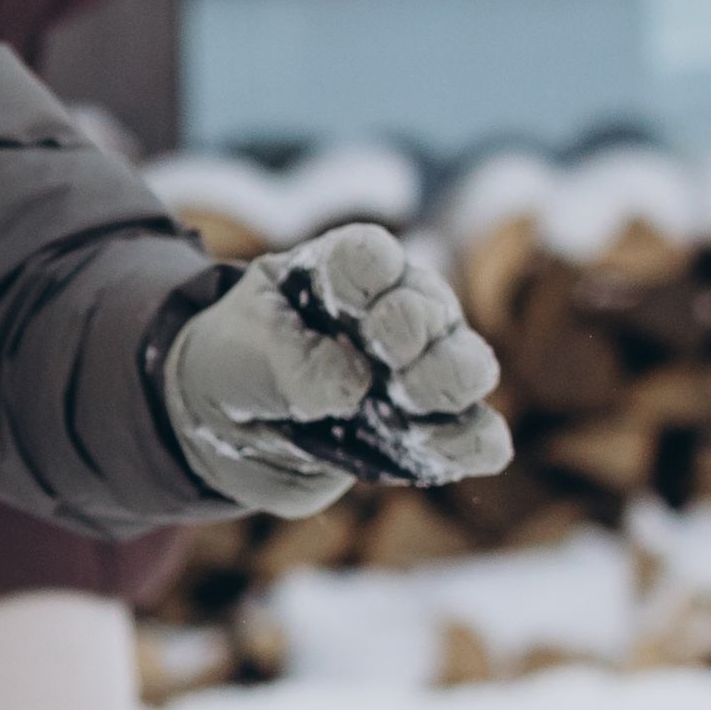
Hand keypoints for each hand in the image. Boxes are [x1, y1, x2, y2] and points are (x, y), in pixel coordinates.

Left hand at [156, 225, 510, 512]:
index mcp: (348, 272)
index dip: (367, 278)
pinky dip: (471, 443)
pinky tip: (451, 451)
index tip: (340, 307)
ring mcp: (421, 373)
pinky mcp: (429, 433)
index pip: (371, 258)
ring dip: (447, 382)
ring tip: (410, 401)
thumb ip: (293, 361)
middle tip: (387, 357)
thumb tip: (355, 384)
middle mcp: (400, 313)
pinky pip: (476, 437)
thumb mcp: (246, 347)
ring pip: (467, 368)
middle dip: (414, 330)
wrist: (234, 426)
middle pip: (431, 310)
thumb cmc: (243, 363)